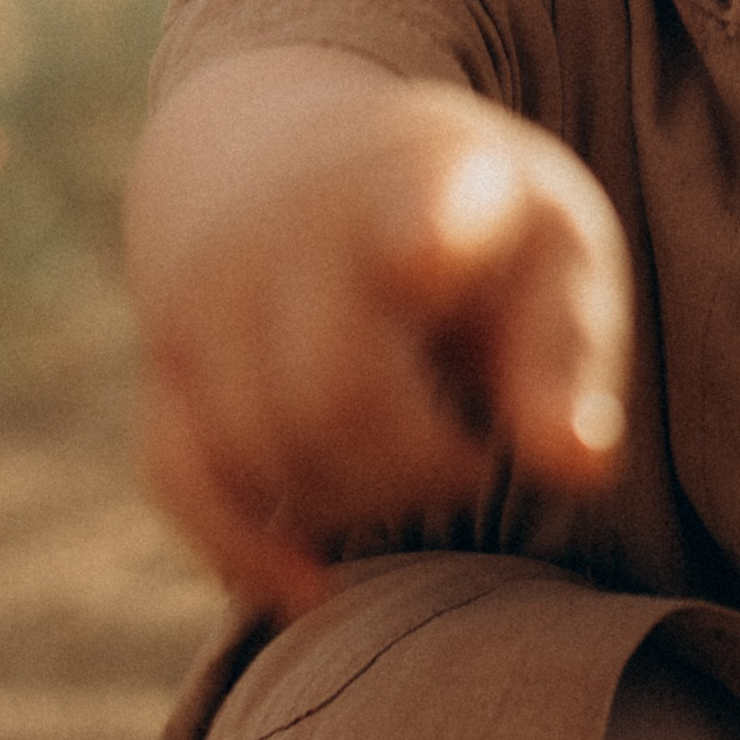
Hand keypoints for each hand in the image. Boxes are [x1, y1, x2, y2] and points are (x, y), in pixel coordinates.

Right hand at [128, 48, 630, 619]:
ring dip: (351, 503)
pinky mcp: (163, 352)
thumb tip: (576, 465)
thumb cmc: (468, 230)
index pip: (422, 207)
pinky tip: (310, 585)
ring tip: (409, 453)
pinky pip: (183, 479)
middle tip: (470, 451)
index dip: (424, 234)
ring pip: (263, 458)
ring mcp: (214, 284)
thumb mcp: (549, 251)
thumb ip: (566, 355)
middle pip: (340, 402)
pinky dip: (242, 549)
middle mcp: (302, 220)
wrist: (293, 154)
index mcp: (435, 177)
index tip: (422, 254)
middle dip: (422, 471)